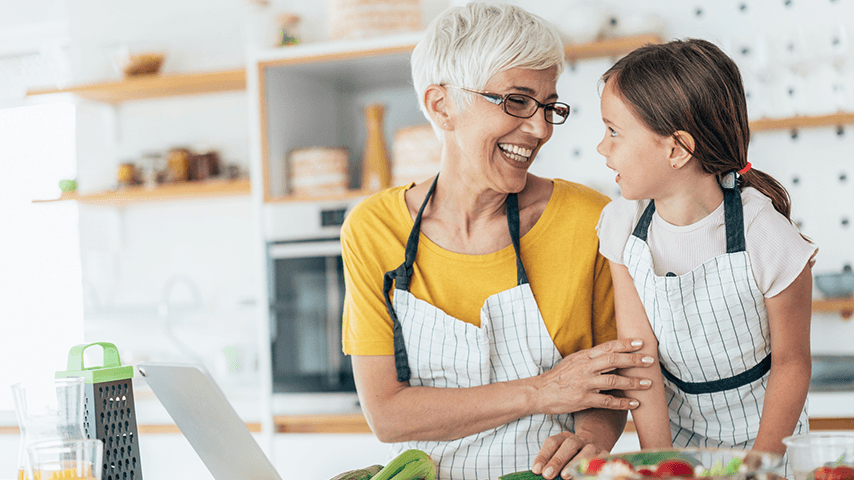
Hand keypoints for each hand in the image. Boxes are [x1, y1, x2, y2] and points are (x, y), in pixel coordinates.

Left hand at [531, 431, 608, 478]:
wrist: (595, 442)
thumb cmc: (572, 454)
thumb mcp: (560, 454)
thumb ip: (551, 462)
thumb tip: (541, 473)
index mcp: (564, 437)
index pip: (552, 443)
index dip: (543, 456)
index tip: (536, 470)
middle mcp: (579, 440)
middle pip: (569, 445)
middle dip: (557, 460)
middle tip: (548, 474)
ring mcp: (593, 447)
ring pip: (587, 451)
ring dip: (576, 463)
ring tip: (565, 476)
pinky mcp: (605, 454)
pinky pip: (601, 460)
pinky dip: (594, 467)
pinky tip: (585, 475)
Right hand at [535, 338, 652, 414]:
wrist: (539, 392)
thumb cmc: (557, 377)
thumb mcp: (572, 361)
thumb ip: (590, 358)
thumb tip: (609, 353)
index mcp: (583, 356)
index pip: (608, 347)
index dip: (625, 344)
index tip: (641, 343)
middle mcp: (585, 368)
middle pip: (613, 360)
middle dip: (633, 360)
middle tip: (650, 360)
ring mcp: (585, 383)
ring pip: (613, 380)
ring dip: (632, 382)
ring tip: (647, 383)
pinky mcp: (584, 399)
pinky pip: (607, 401)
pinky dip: (622, 403)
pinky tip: (634, 403)